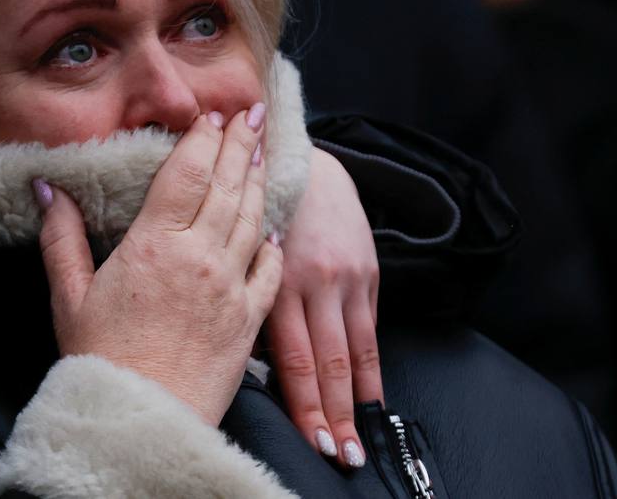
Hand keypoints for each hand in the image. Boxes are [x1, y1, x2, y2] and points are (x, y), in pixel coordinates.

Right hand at [35, 106, 282, 425]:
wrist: (141, 421)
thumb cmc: (99, 362)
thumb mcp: (69, 296)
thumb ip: (62, 238)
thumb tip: (47, 187)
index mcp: (153, 245)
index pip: (186, 174)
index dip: (202, 139)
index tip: (212, 114)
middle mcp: (199, 258)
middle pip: (226, 186)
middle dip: (240, 145)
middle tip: (252, 114)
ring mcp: (229, 287)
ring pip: (251, 220)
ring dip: (257, 182)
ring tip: (260, 153)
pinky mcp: (248, 320)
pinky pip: (269, 271)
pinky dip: (273, 243)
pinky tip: (272, 227)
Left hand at [265, 147, 381, 467]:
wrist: (303, 161)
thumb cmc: (260, 212)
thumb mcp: (244, 249)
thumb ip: (251, 299)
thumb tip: (253, 358)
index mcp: (276, 277)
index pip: (293, 356)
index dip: (303, 401)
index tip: (308, 437)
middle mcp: (315, 281)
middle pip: (327, 362)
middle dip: (333, 413)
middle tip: (337, 454)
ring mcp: (346, 278)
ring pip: (353, 351)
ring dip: (356, 401)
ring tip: (356, 442)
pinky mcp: (367, 272)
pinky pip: (370, 329)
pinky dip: (371, 367)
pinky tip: (372, 396)